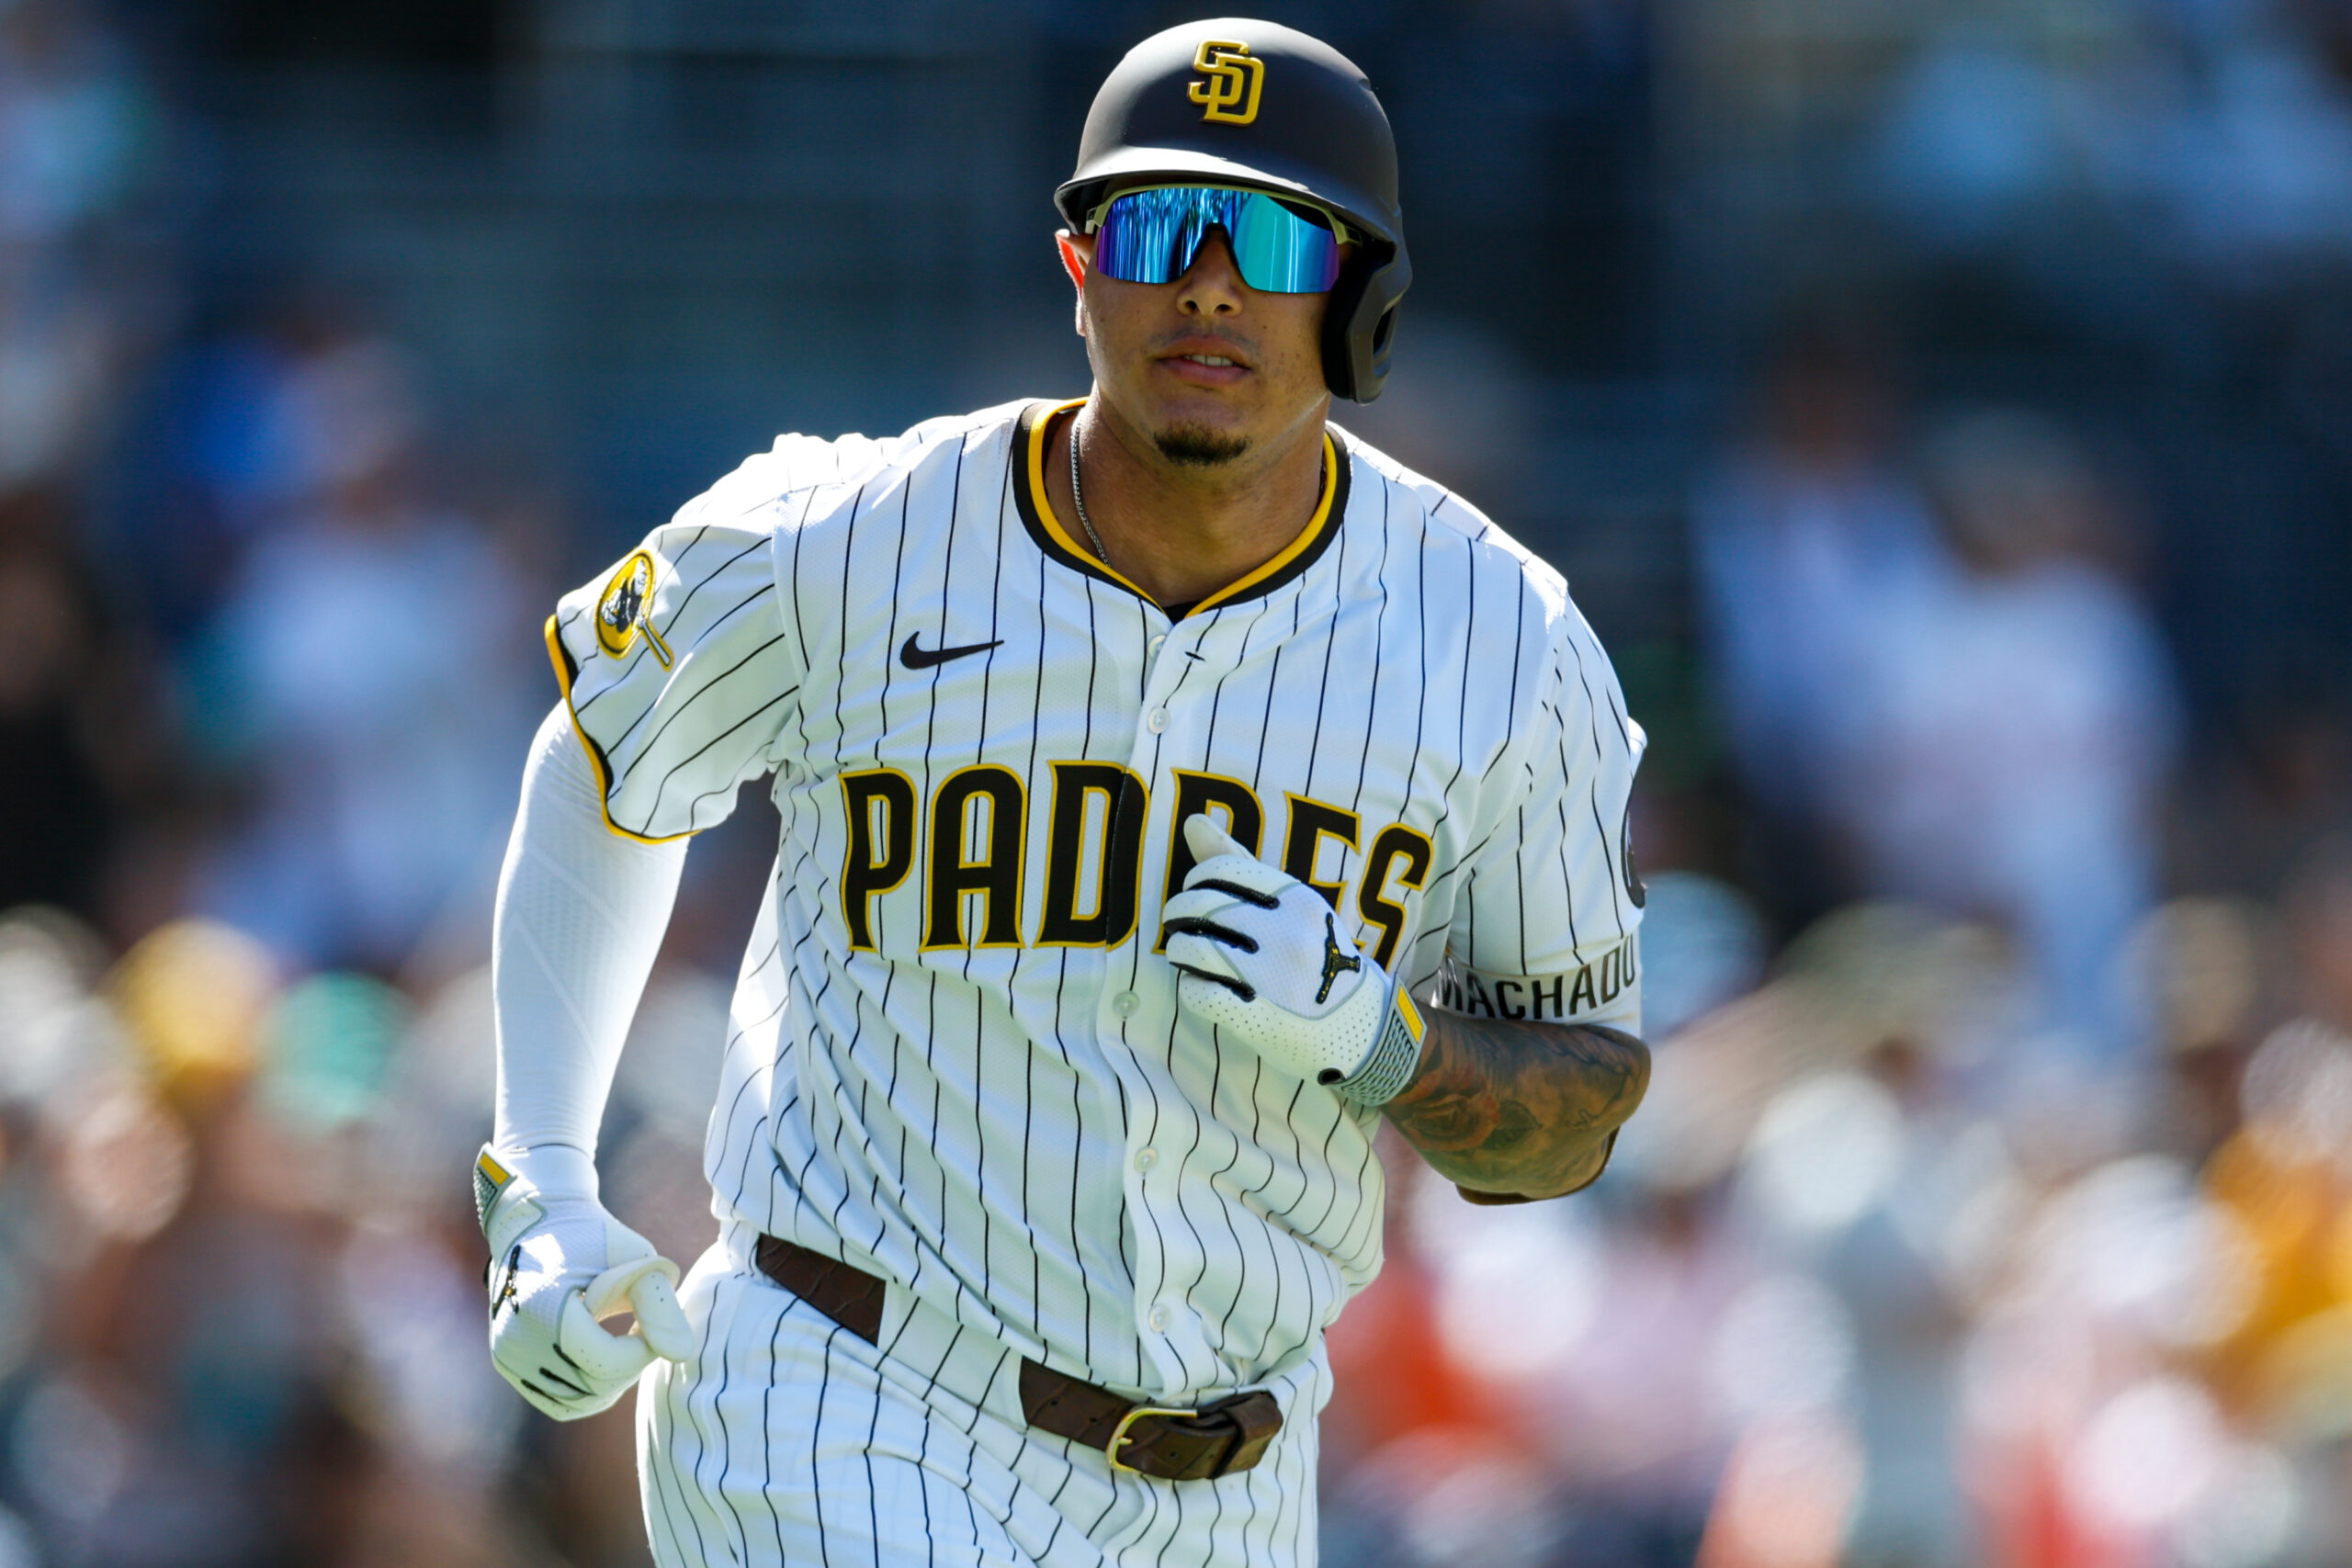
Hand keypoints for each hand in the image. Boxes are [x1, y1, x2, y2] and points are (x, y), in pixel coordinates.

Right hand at [474, 1146, 694, 1419]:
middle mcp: (517, 1340)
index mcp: (546, 1311)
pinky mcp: (507, 1361)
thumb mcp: (635, 1260)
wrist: (538, 1220)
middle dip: (630, 1366)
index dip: (644, 1352)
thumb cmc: (593, 1236)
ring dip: (610, 1382)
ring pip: (576, 1403)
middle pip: (593, 1388)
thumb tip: (683, 1356)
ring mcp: (508, 1355)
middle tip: (644, 1332)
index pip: (608, 1364)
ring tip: (625, 1343)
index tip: (653, 1323)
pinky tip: (604, 1353)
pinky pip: (556, 1398)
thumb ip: (660, 1307)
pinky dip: (586, 1387)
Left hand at [1162, 817, 1425, 1104]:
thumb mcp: (1293, 905)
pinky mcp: (1256, 1018)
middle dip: (1179, 915)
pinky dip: (1191, 989)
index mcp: (1295, 900)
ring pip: (1191, 949)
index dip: (1197, 881)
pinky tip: (1204, 988)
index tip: (1201, 895)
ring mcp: (1271, 978)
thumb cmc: (1319, 956)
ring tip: (1189, 956)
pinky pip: (1197, 994)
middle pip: (1199, 907)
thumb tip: (1192, 822)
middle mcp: (1285, 934)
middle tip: (1183, 926)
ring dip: (1180, 951)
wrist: (1361, 1026)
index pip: (1220, 870)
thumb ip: (1240, 864)